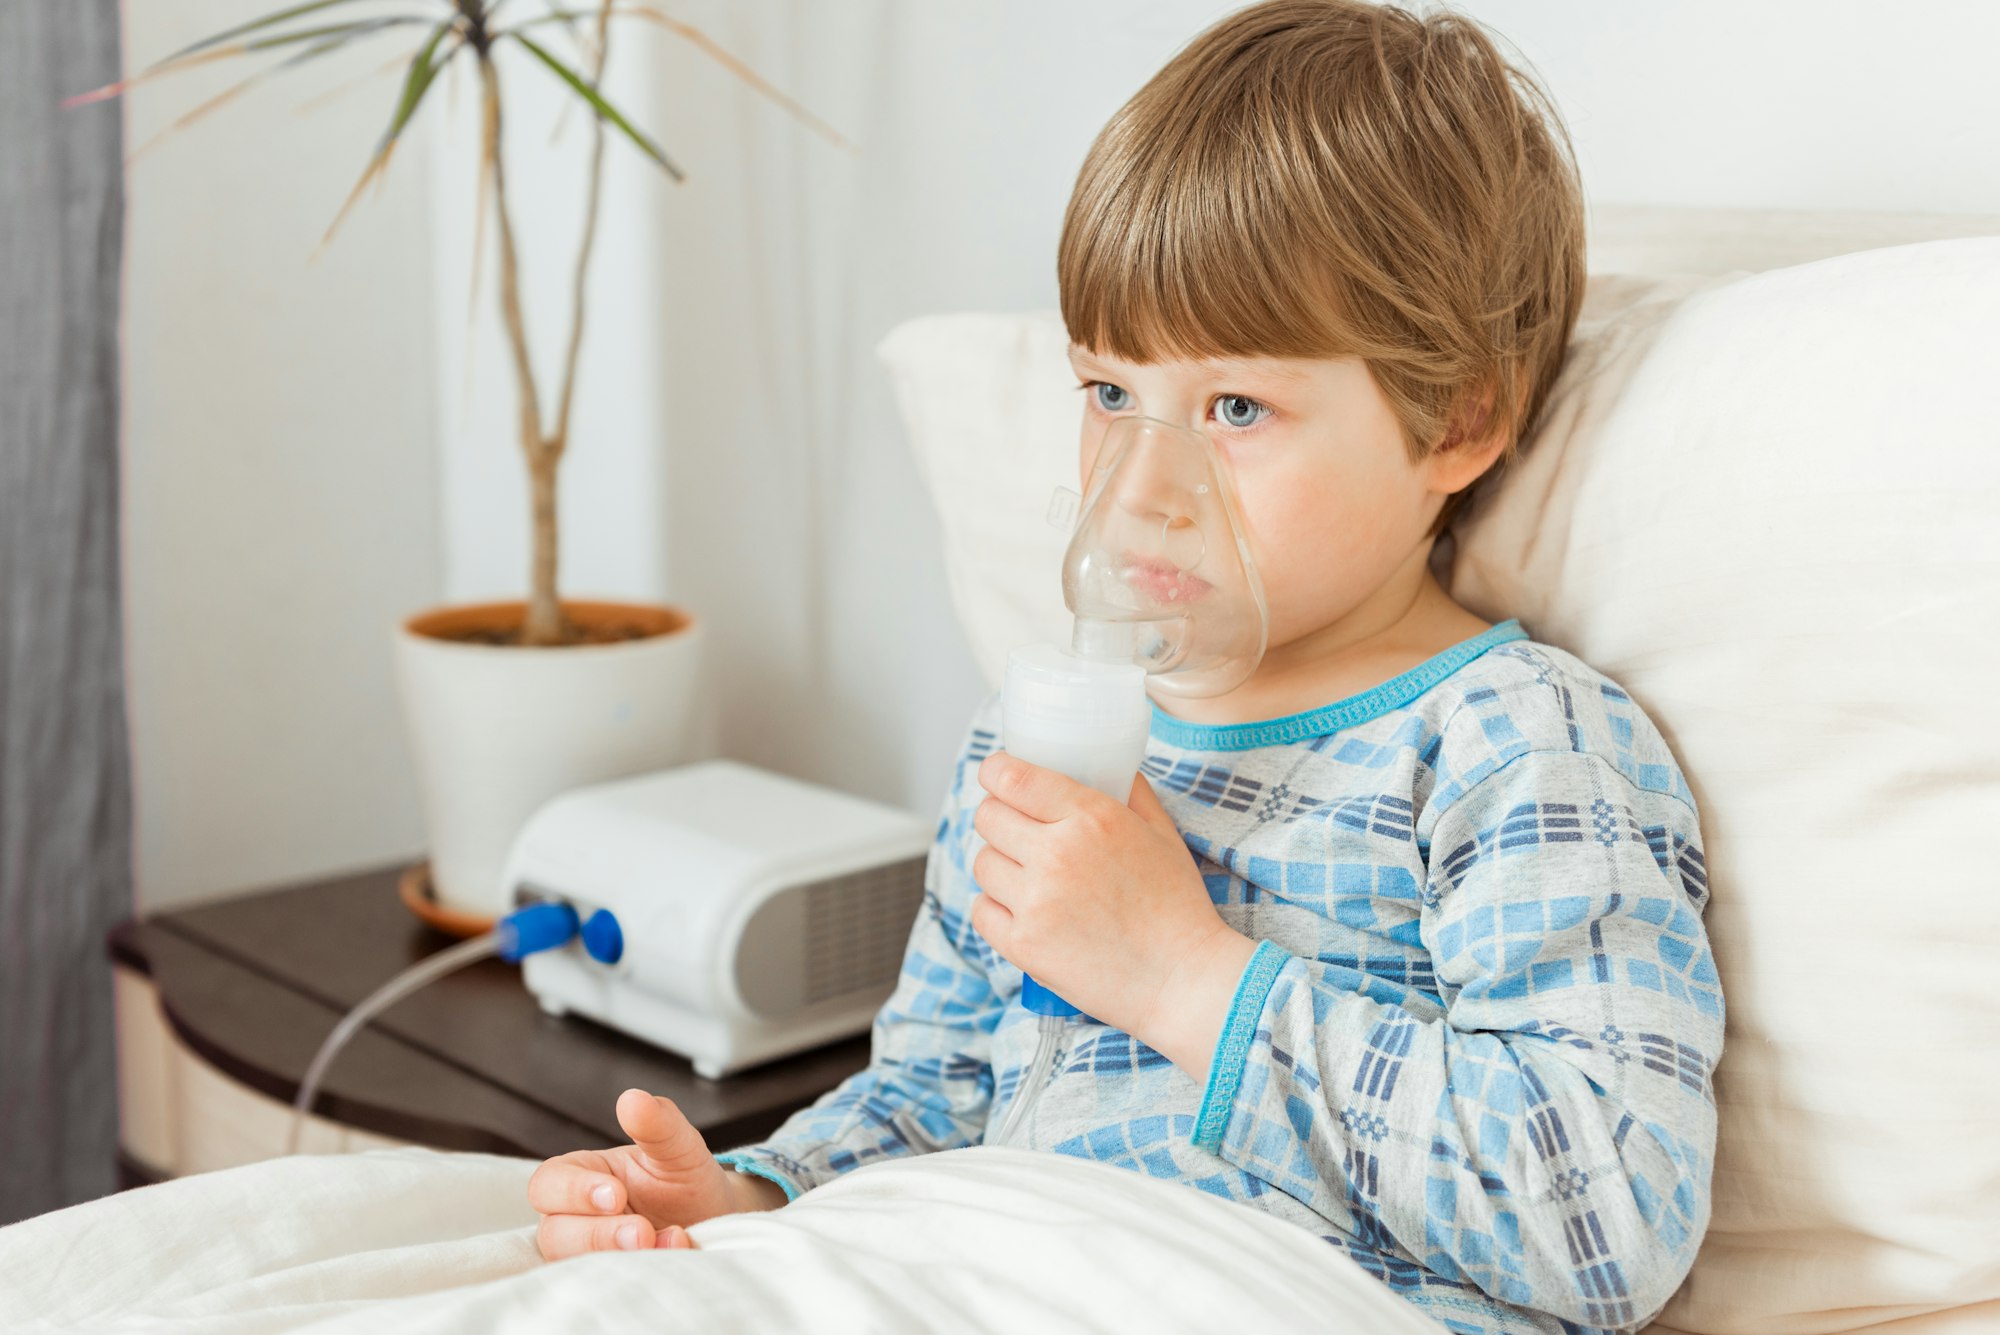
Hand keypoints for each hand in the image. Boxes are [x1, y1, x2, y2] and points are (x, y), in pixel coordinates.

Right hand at [528, 1088, 746, 1259]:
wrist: (720, 1220)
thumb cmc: (686, 1180)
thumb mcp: (679, 1147)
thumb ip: (658, 1124)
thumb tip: (631, 1099)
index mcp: (583, 1176)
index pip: (550, 1183)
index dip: (575, 1192)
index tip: (616, 1195)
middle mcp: (577, 1218)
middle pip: (555, 1231)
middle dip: (598, 1234)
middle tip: (642, 1230)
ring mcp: (591, 1253)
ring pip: (575, 1264)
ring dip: (619, 1258)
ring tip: (669, 1242)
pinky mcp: (611, 1280)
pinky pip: (606, 1286)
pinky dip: (639, 1274)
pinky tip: (677, 1255)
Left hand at [969, 751, 1245, 1048]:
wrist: (1184, 978)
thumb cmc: (1177, 906)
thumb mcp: (1163, 832)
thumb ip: (1129, 791)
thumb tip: (1103, 766)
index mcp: (1091, 818)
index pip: (1011, 778)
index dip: (995, 772)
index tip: (996, 775)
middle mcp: (1057, 855)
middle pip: (988, 817)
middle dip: (998, 817)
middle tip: (1017, 830)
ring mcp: (1036, 902)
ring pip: (982, 863)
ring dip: (1000, 865)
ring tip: (1029, 877)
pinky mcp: (1024, 945)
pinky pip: (981, 910)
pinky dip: (996, 908)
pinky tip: (1023, 910)